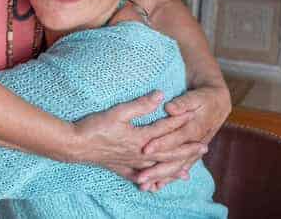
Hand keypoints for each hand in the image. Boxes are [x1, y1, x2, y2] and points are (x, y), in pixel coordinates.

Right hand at [72, 92, 196, 174]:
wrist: (76, 145)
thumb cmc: (95, 126)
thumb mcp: (119, 111)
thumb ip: (141, 104)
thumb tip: (161, 95)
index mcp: (140, 138)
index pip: (165, 129)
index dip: (180, 121)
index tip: (194, 116)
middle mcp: (139, 153)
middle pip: (168, 153)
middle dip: (187, 150)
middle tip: (204, 148)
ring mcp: (131, 163)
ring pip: (158, 167)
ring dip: (174, 167)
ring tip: (188, 170)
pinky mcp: (121, 169)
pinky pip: (140, 177)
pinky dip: (151, 180)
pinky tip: (157, 184)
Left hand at [134, 85, 230, 188]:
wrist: (218, 104)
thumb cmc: (204, 98)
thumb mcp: (195, 97)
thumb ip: (183, 103)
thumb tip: (171, 108)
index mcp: (195, 127)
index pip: (176, 138)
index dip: (161, 144)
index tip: (145, 150)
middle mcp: (194, 143)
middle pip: (175, 159)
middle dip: (158, 170)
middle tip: (141, 179)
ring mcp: (194, 151)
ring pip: (177, 168)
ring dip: (162, 178)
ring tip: (146, 188)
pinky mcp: (191, 154)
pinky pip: (180, 169)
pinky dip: (169, 178)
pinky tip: (157, 187)